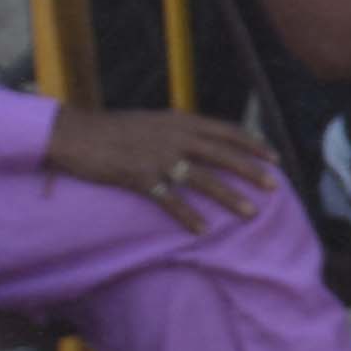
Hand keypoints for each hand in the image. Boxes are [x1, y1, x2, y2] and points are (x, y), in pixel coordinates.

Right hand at [48, 102, 281, 228]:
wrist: (76, 134)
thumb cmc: (114, 128)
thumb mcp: (153, 121)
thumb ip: (179, 129)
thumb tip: (204, 140)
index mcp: (179, 120)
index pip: (225, 130)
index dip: (252, 143)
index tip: (273, 156)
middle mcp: (173, 136)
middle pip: (222, 155)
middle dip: (251, 171)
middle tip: (275, 187)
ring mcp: (157, 158)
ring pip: (202, 179)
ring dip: (229, 197)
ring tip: (250, 213)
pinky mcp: (140, 178)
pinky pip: (169, 201)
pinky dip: (188, 217)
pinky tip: (202, 231)